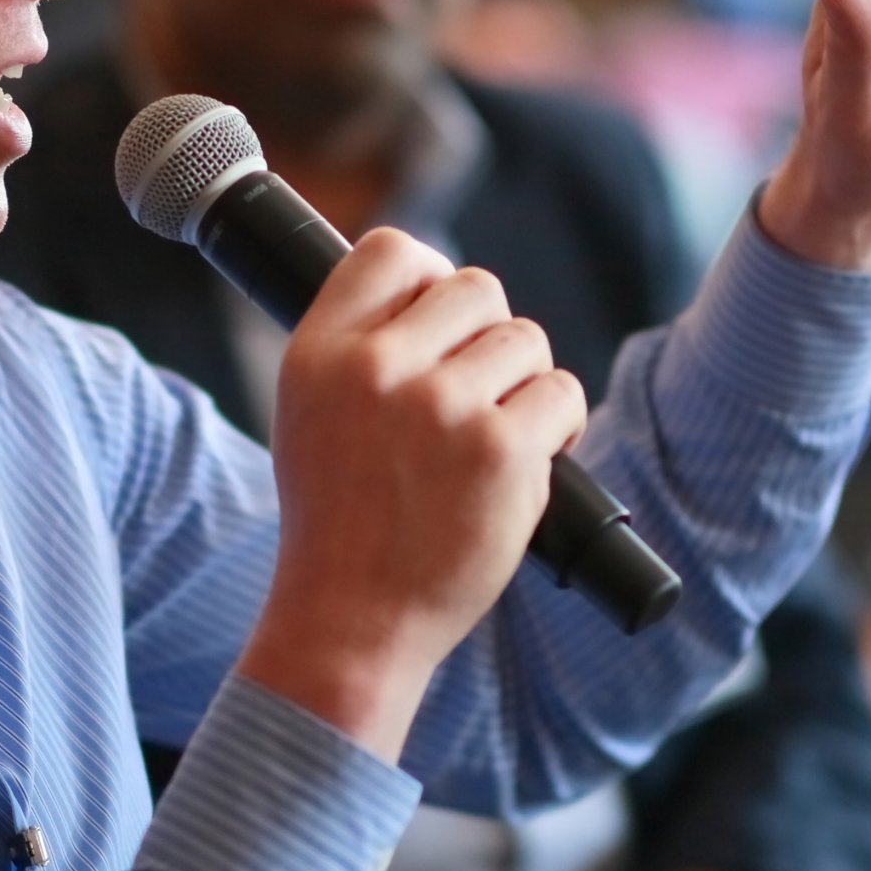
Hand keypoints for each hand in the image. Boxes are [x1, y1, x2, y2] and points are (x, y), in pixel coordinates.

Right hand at [239, 231, 588, 760]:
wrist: (351, 619)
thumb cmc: (337, 520)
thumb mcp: (308, 413)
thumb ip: (358, 347)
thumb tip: (433, 287)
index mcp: (320, 352)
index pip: (392, 250)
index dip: (431, 278)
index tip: (440, 325)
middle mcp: (378, 368)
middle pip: (475, 288)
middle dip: (487, 336)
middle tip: (475, 394)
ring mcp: (442, 408)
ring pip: (526, 339)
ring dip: (525, 382)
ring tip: (497, 437)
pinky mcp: (501, 452)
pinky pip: (562, 392)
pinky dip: (558, 424)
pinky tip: (529, 460)